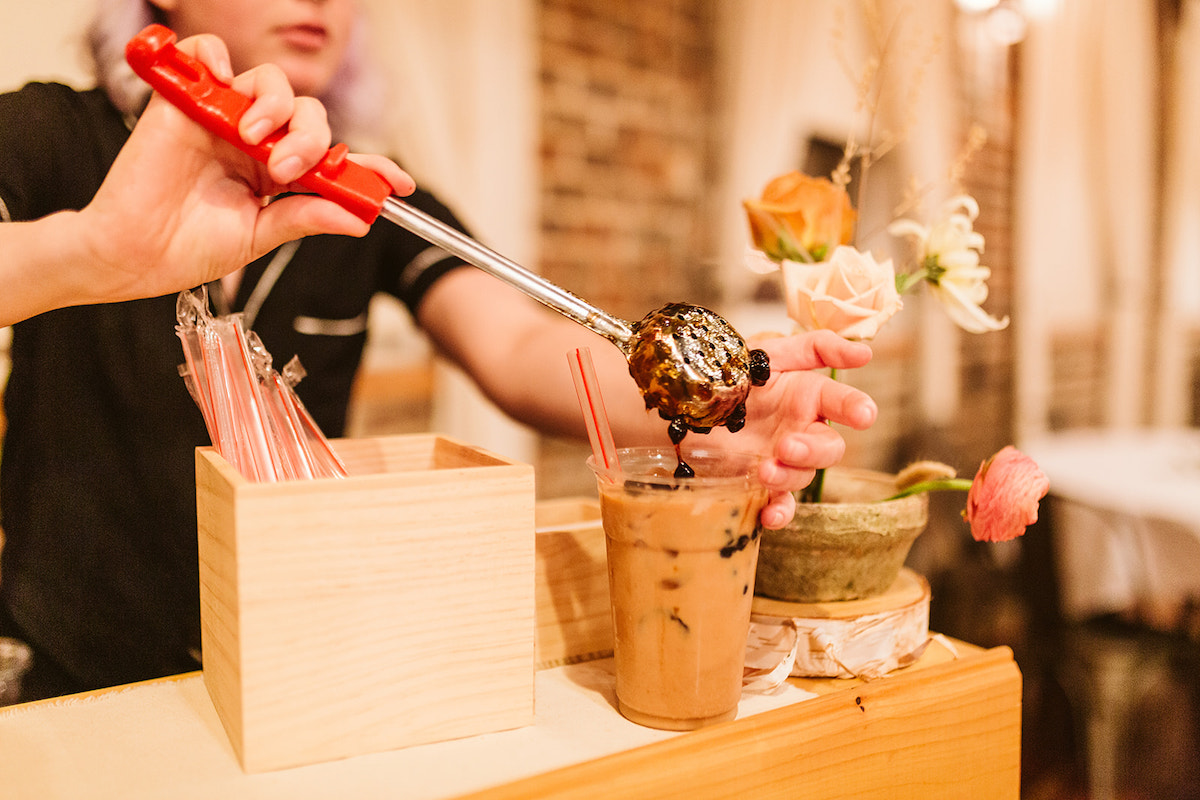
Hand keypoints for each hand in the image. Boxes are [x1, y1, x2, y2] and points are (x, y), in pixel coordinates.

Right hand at [77, 33, 413, 303]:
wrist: (134, 254)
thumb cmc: (190, 248)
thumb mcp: (260, 236)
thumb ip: (306, 217)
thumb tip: (360, 219)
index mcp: (280, 176)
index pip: (333, 160)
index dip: (370, 167)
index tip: (402, 184)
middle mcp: (257, 143)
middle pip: (307, 114)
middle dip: (312, 137)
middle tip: (291, 167)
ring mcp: (223, 119)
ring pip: (271, 84)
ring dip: (275, 107)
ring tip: (255, 140)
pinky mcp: (185, 102)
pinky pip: (209, 56)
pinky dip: (218, 58)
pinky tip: (225, 85)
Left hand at [707, 329, 876, 528]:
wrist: (680, 405)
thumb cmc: (727, 375)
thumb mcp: (768, 353)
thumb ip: (814, 348)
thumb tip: (864, 352)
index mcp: (806, 396)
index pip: (841, 402)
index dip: (855, 407)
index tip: (863, 415)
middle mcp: (799, 430)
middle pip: (829, 448)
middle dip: (813, 450)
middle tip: (787, 446)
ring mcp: (781, 459)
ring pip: (804, 476)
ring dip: (788, 476)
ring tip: (763, 470)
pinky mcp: (759, 483)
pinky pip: (780, 504)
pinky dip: (779, 513)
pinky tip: (770, 517)